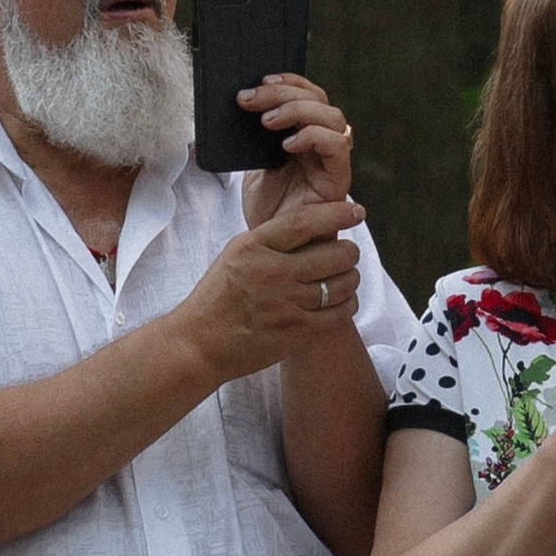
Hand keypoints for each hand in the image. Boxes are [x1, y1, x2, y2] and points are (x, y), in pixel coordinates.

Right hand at [181, 196, 366, 383]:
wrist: (200, 343)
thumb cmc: (219, 296)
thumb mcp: (237, 254)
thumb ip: (272, 239)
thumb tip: (315, 223)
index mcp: (254, 247)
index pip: (305, 222)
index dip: (337, 214)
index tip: (355, 212)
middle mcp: (272, 272)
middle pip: (335, 254)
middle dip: (349, 252)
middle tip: (348, 253)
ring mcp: (286, 303)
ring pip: (344, 284)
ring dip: (351, 278)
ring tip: (345, 277)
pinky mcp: (296, 331)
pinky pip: (340, 313)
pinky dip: (348, 304)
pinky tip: (342, 300)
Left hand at [238, 72, 351, 225]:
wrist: (274, 249)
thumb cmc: (266, 209)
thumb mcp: (254, 164)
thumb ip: (256, 137)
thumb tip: (242, 101)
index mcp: (305, 135)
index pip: (309, 94)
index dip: (289, 81)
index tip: (260, 79)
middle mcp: (323, 145)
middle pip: (319, 100)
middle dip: (284, 93)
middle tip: (250, 99)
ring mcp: (333, 161)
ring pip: (332, 117)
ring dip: (298, 111)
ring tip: (266, 121)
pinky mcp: (338, 179)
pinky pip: (337, 146)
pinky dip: (313, 136)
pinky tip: (287, 144)